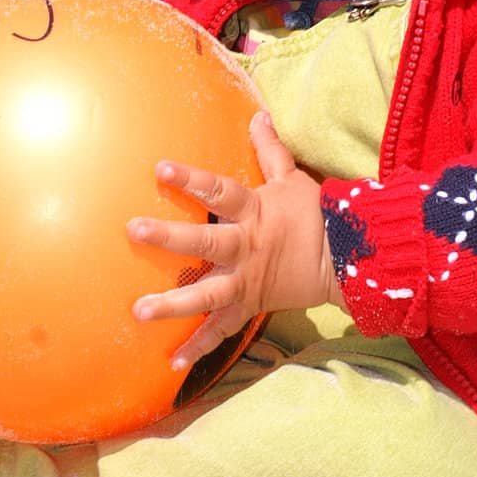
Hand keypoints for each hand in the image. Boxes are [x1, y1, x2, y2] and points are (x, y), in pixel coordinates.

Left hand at [127, 111, 342, 368]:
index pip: (218, 190)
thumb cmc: (314, 215)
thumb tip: (260, 114)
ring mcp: (245, 280)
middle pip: (204, 241)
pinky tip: (172, 362)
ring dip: (172, 304)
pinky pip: (222, 330)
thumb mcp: (292, 179)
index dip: (191, 179)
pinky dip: (199, 346)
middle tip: (134, 229)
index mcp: (253, 212)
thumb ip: (269, 150)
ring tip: (139, 311)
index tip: (160, 169)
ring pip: (206, 293)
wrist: (342, 262)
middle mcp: (245, 247)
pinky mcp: (248, 306)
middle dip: (169, 236)